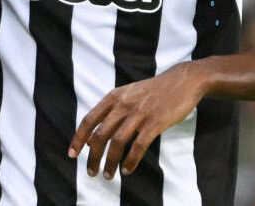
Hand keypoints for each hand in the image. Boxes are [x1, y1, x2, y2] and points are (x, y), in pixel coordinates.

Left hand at [69, 62, 204, 178]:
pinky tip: (127, 170)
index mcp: (113, 97)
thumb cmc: (152, 92)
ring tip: (108, 175)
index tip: (72, 154)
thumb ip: (110, 114)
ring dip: (110, 162)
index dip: (78, 138)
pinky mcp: (155, 122)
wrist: (182, 80)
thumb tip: (91, 139)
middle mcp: (123, 104)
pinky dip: (131, 161)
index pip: (89, 120)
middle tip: (92, 172)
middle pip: (101, 134)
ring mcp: (139, 113)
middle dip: (93, 156)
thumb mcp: (127, 96)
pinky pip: (139, 145)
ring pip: (118, 142)